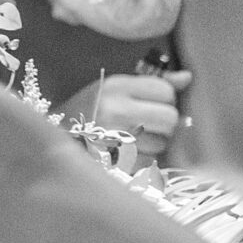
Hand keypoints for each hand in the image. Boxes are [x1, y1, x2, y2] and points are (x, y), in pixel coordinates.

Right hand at [63, 70, 189, 158]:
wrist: (54, 137)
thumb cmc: (89, 110)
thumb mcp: (115, 88)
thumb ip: (152, 83)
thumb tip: (188, 78)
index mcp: (116, 87)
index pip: (166, 91)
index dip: (164, 99)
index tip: (150, 104)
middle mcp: (116, 110)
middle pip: (170, 118)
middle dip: (164, 123)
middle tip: (147, 124)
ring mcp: (116, 139)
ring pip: (163, 144)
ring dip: (154, 144)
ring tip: (132, 139)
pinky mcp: (115, 163)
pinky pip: (150, 164)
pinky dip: (143, 161)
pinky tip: (127, 154)